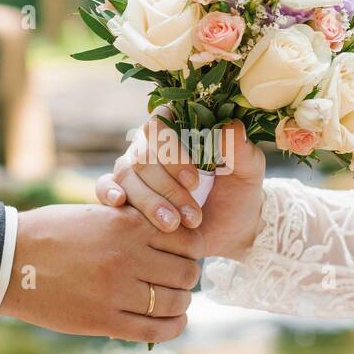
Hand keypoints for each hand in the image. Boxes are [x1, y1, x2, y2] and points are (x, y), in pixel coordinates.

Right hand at [0, 204, 203, 343]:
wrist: (10, 260)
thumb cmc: (54, 232)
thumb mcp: (99, 215)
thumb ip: (135, 226)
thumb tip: (175, 240)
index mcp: (128, 225)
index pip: (188, 240)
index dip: (193, 250)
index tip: (185, 256)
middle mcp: (127, 256)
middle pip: (186, 274)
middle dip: (187, 279)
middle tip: (178, 282)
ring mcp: (116, 290)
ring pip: (175, 303)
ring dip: (181, 305)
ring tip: (174, 304)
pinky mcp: (104, 320)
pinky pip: (154, 330)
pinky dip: (172, 329)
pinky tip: (172, 324)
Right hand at [95, 118, 264, 259]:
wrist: (231, 229)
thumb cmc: (239, 192)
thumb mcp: (248, 171)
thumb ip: (241, 148)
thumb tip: (230, 125)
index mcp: (179, 130)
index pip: (161, 124)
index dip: (173, 152)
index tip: (195, 180)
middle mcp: (152, 146)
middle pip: (143, 155)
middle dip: (166, 188)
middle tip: (191, 214)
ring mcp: (134, 170)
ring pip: (127, 175)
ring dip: (149, 201)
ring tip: (172, 225)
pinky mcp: (126, 194)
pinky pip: (105, 186)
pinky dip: (108, 192)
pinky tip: (120, 203)